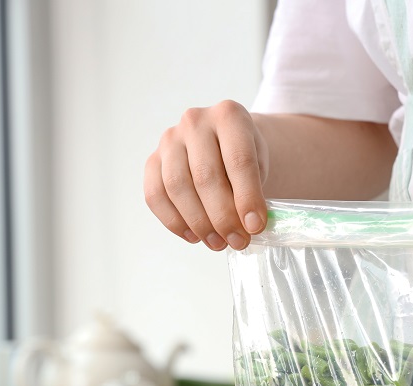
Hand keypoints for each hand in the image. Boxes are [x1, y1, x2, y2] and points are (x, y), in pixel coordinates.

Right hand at [144, 100, 268, 250]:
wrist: (224, 143)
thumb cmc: (244, 157)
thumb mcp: (260, 165)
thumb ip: (253, 191)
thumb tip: (247, 227)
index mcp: (229, 116)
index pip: (238, 160)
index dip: (247, 198)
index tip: (255, 227)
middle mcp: (195, 121)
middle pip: (205, 176)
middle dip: (223, 217)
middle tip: (238, 241)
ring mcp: (169, 139)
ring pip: (177, 187)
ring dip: (199, 223)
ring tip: (218, 243)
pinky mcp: (152, 160)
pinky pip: (155, 195)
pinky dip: (173, 221)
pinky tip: (193, 236)